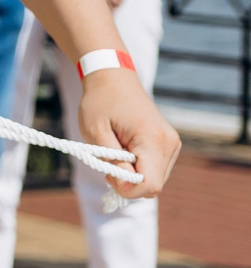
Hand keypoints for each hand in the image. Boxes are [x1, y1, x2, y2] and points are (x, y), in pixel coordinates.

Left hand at [76, 66, 178, 199]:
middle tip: (107, 163)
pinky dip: (138, 167)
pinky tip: (124, 151)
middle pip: (153, 185)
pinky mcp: (169, 144)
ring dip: (132, 174)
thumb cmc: (100, 102)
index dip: (128, 189)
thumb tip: (127, 185)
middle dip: (128, 182)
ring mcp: (172, 144)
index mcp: (152, 139)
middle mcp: (169, 143)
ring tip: (114, 153)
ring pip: (154, 179)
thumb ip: (112, 161)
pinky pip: (155, 168)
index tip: (108, 174)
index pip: (150, 184)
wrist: (114, 78)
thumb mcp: (96, 132)